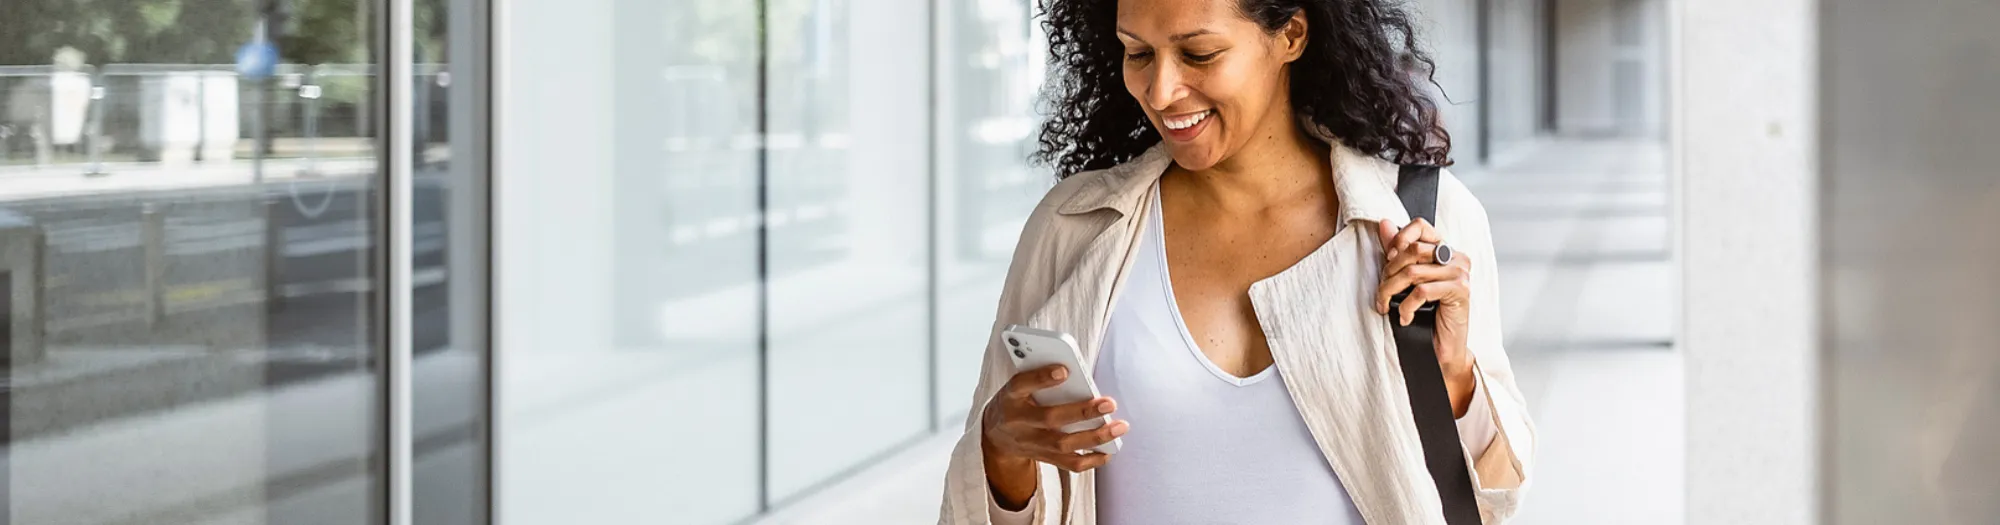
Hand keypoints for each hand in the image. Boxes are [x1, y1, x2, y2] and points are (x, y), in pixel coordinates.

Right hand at [980, 364, 1128, 508]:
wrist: (996, 435)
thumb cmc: (1016, 401)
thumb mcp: (1018, 386)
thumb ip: (1039, 378)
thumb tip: (1075, 374)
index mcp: (1010, 397)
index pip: (1021, 385)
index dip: (1041, 378)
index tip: (1064, 370)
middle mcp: (1019, 421)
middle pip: (1050, 419)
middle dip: (1082, 411)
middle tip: (1109, 403)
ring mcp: (1031, 443)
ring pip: (1064, 444)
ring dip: (1095, 437)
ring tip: (1120, 427)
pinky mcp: (1043, 458)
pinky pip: (1069, 464)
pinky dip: (1092, 460)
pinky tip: (1108, 450)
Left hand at [1374, 218, 1477, 416]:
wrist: (1440, 350)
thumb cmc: (1423, 315)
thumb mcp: (1405, 281)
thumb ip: (1397, 252)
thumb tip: (1384, 223)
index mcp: (1443, 250)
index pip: (1420, 225)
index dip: (1398, 239)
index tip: (1387, 261)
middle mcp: (1455, 257)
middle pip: (1412, 250)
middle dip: (1388, 272)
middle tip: (1381, 294)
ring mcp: (1461, 273)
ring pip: (1413, 271)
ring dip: (1390, 291)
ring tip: (1385, 306)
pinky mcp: (1461, 291)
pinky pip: (1422, 291)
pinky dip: (1406, 306)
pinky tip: (1404, 317)